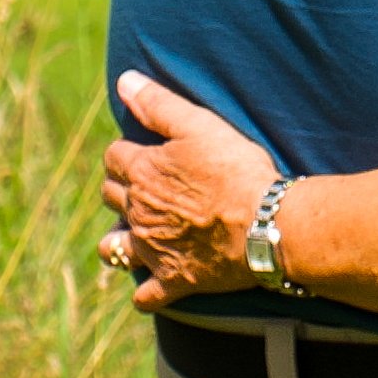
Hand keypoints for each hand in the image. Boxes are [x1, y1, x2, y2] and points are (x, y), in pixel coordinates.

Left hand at [100, 73, 283, 309]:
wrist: (266, 225)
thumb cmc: (236, 170)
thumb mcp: (198, 125)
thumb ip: (158, 104)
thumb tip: (123, 81)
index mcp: (141, 173)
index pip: (113, 156)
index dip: (126, 151)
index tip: (145, 151)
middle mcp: (138, 213)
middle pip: (110, 196)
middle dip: (120, 188)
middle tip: (143, 186)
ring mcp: (153, 250)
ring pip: (114, 248)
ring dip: (118, 241)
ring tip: (133, 234)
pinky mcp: (174, 281)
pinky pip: (147, 296)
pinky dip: (146, 292)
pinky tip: (152, 286)